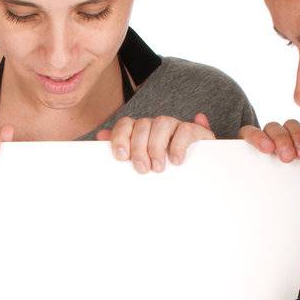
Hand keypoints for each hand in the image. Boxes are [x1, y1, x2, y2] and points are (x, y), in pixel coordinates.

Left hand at [97, 112, 213, 172]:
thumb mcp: (141, 164)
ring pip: (162, 123)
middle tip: (142, 169)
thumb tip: (101, 136)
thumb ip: (123, 150)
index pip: (126, 123)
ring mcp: (176, 126)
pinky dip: (179, 145)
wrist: (198, 176)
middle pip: (143, 125)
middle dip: (139, 148)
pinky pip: (185, 130)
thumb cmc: (164, 171)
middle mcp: (156, 125)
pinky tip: (176, 161)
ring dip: (157, 146)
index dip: (121, 137)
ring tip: (158, 168)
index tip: (121, 156)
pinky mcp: (196, 132)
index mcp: (142, 131)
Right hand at [240, 119, 299, 219]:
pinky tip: (243, 152)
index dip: (298, 135)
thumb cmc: (292, 211)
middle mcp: (268, 147)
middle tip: (287, 157)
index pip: (292, 129)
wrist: (272, 232)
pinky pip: (231, 146)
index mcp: (288, 149)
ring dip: (260, 136)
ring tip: (267, 150)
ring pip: (250, 131)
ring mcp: (248, 154)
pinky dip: (237, 142)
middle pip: (273, 127)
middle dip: (282, 137)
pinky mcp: (232, 163)